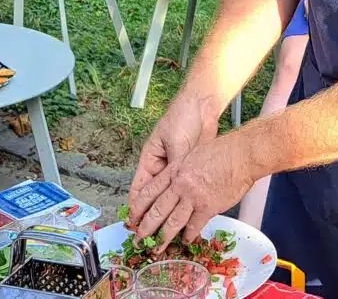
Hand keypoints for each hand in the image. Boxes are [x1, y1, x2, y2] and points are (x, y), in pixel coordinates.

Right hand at [126, 97, 217, 232]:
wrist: (203, 105)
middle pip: (152, 196)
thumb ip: (176, 167)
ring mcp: (176, 168)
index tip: (134, 222)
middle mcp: (161, 166)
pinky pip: (184, 190)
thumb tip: (176, 189)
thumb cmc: (183, 119)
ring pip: (168, 195)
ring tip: (165, 228)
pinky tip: (185, 213)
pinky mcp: (190, 169)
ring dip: (167, 210)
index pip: (140, 188)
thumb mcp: (177, 144)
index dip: (136, 207)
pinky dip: (183, 201)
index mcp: (150, 159)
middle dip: (149, 214)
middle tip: (148, 232)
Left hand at [130, 135, 260, 249]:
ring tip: (156, 247)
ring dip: (163, 237)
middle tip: (138, 239)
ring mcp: (193, 197)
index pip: (149, 192)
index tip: (132, 217)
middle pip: (156, 210)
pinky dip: (189, 235)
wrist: (241, 155)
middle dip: (145, 228)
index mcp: (174, 171)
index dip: (138, 207)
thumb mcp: (192, 155)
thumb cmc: (222, 151)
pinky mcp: (207, 207)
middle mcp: (179, 185)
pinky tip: (185, 240)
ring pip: (172, 222)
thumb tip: (176, 185)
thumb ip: (181, 171)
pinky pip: (194, 226)